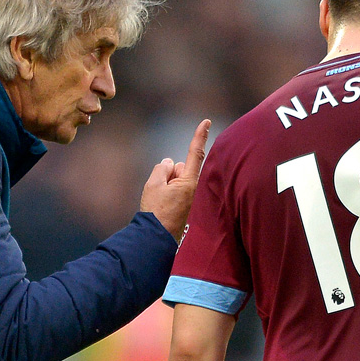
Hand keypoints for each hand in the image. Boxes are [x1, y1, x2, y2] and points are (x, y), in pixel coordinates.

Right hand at [141, 119, 210, 241]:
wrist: (155, 239)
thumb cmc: (156, 212)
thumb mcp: (153, 184)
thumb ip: (161, 168)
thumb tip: (168, 163)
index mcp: (190, 182)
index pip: (195, 153)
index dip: (200, 135)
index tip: (206, 121)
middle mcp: (194, 189)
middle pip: (179, 168)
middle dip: (169, 173)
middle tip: (160, 193)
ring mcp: (190, 198)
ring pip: (175, 180)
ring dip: (167, 185)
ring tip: (161, 203)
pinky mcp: (186, 206)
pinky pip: (174, 191)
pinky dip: (167, 194)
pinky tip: (162, 208)